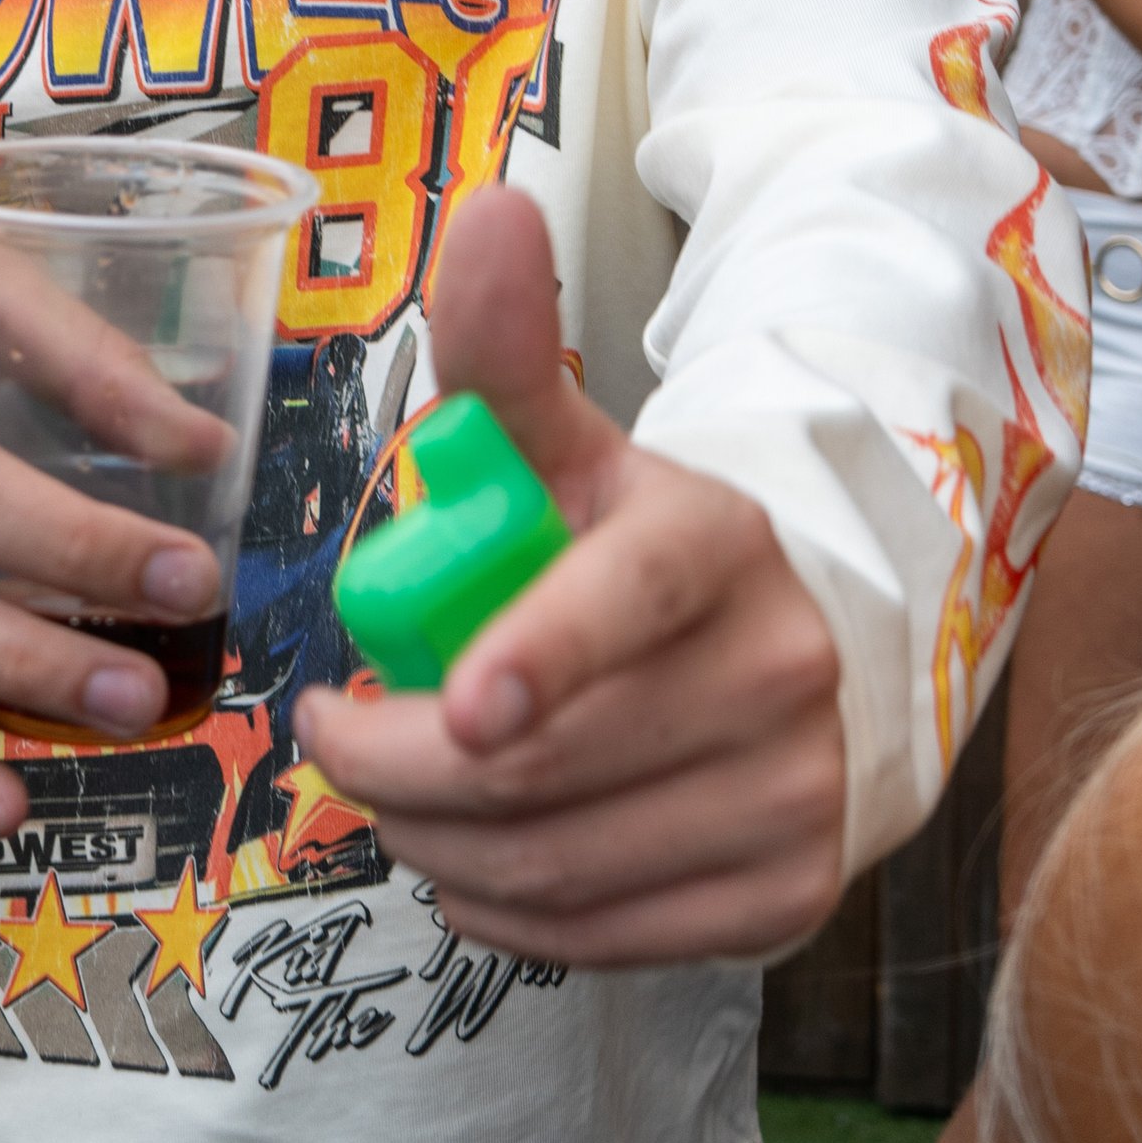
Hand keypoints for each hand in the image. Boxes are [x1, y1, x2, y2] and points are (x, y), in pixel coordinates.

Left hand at [292, 188, 845, 967]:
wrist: (806, 646)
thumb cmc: (638, 550)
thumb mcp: (569, 447)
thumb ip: (504, 349)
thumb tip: (488, 203)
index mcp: (713, 542)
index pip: (623, 604)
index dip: (538, 659)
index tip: (448, 704)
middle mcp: (779, 671)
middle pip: (547, 764)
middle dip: (395, 771)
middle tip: (334, 737)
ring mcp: (794, 794)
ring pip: (558, 865)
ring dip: (430, 849)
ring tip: (394, 799)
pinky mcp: (788, 898)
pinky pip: (599, 939)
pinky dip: (504, 915)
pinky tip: (475, 863)